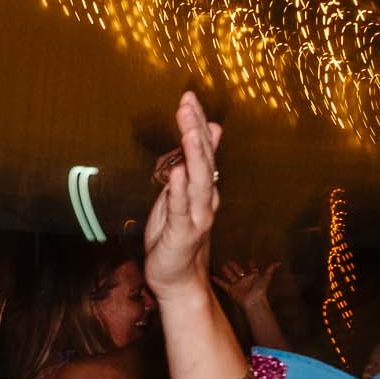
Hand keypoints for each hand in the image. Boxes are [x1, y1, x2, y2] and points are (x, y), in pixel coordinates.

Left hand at [142, 92, 222, 299]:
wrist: (178, 281)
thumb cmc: (174, 236)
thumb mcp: (178, 194)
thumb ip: (190, 165)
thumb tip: (202, 132)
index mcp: (202, 188)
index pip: (203, 149)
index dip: (197, 123)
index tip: (189, 97)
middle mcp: (205, 198)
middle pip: (203, 159)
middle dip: (195, 130)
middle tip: (188, 102)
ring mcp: (197, 216)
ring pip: (197, 181)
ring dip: (195, 155)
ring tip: (190, 131)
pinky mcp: (183, 234)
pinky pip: (181, 210)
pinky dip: (179, 191)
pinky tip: (176, 174)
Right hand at [215, 259, 277, 310]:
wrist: (253, 302)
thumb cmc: (261, 290)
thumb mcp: (266, 278)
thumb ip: (270, 269)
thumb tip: (278, 263)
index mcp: (254, 277)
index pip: (252, 269)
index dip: (251, 264)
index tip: (250, 260)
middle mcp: (245, 280)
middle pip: (239, 271)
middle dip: (235, 266)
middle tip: (230, 260)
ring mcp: (238, 285)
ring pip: (231, 276)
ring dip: (227, 271)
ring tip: (222, 265)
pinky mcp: (231, 290)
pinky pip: (223, 284)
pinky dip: (217, 281)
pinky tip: (211, 276)